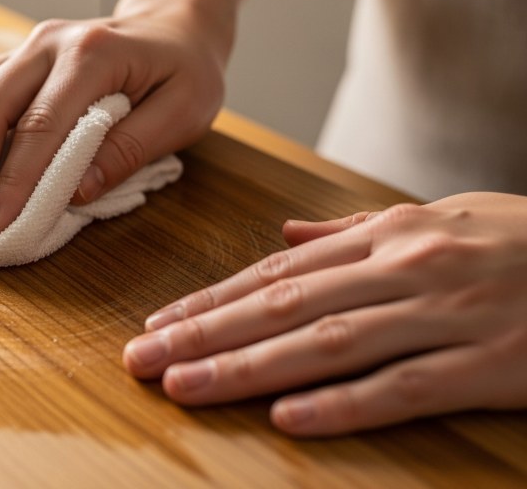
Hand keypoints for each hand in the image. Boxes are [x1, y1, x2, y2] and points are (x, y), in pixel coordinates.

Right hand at [0, 9, 226, 238]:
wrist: (172, 27)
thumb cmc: (185, 72)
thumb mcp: (184, 111)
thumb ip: (131, 148)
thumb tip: (75, 191)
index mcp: (92, 54)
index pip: (41, 124)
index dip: (13, 180)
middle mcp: (48, 43)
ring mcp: (25, 48)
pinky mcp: (13, 60)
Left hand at [123, 192, 526, 435]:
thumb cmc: (518, 241)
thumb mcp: (438, 216)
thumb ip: (355, 228)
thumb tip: (286, 232)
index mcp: (388, 236)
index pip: (279, 270)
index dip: (215, 297)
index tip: (161, 322)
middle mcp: (404, 269)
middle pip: (284, 304)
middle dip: (207, 332)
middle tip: (144, 359)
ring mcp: (444, 317)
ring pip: (327, 343)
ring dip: (249, 367)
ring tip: (187, 387)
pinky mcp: (487, 366)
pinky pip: (403, 387)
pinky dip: (343, 405)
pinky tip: (286, 418)